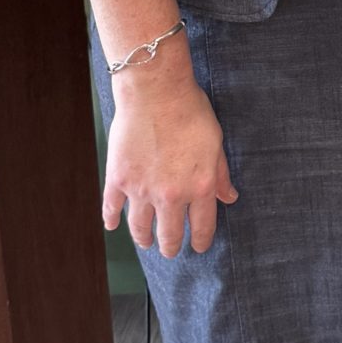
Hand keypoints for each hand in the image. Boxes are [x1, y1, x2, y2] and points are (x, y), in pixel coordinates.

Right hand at [102, 47, 236, 255]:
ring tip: (146, 243)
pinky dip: (111, 219)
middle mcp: (171, 195)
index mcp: (200, 187)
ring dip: (144, 239)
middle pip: (170, 234)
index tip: (199, 247)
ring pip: (141, 227)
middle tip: (170, 250)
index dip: (201, 241)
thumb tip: (229, 198)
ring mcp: (142, 189)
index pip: (202, 226)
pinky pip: (112, 207)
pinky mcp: (119, 179)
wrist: (156, 92)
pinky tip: (112, 226)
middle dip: (171, 246)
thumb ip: (221, 174)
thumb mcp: (216, 143)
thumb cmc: (191, 111)